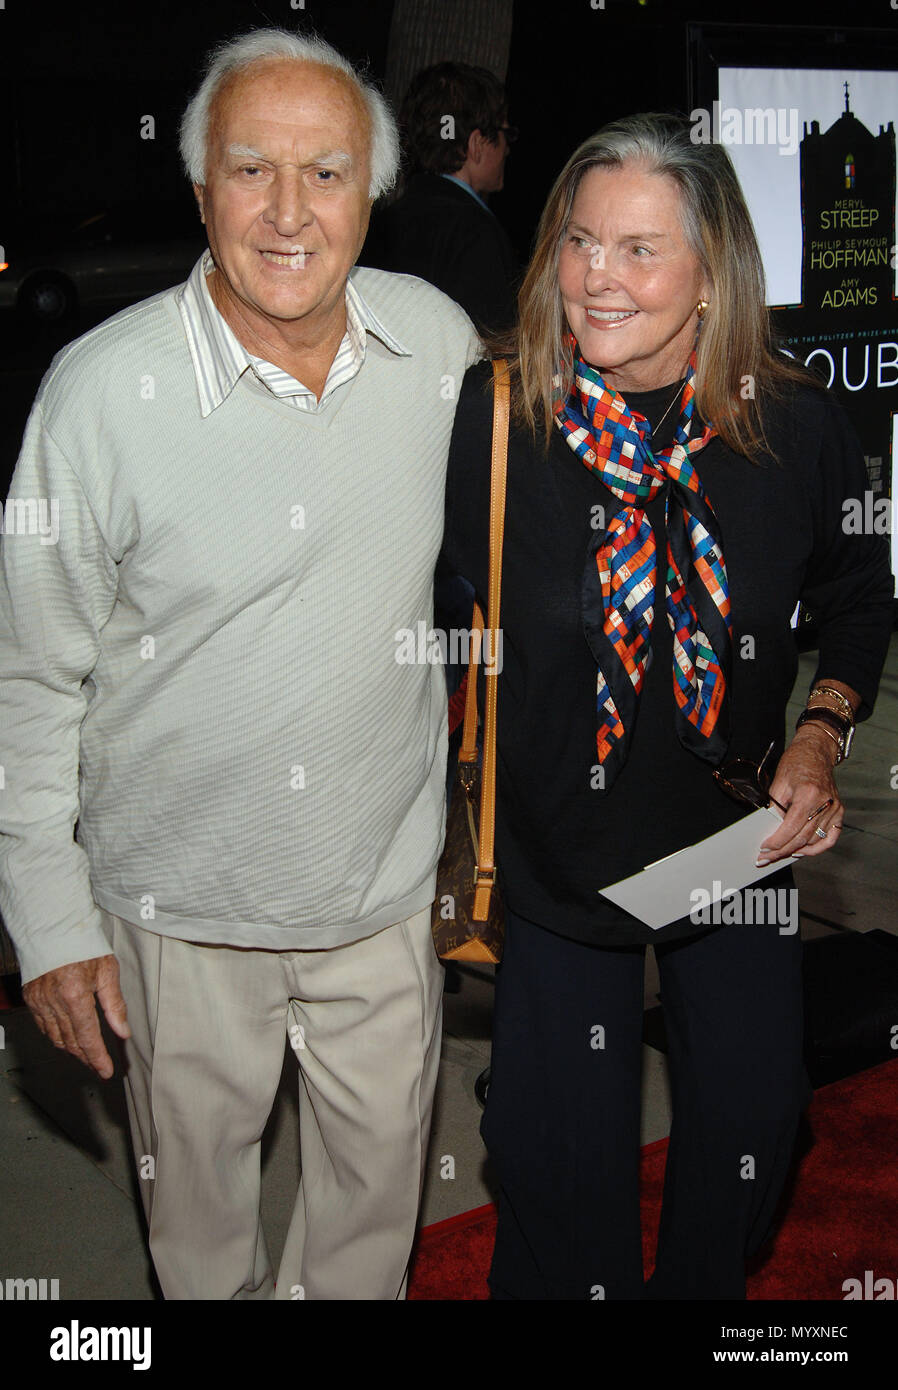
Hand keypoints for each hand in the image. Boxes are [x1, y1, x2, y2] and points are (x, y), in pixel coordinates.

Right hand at [22, 955, 130, 1079]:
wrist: (53, 928)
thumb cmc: (83, 944)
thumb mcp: (107, 971)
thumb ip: (114, 1004)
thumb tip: (123, 1031)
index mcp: (75, 995)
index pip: (87, 1036)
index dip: (97, 1058)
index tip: (106, 1071)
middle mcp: (53, 1002)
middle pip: (71, 1041)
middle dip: (86, 1058)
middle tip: (99, 1068)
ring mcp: (39, 1002)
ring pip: (56, 1037)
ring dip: (72, 1050)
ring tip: (87, 1057)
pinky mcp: (30, 999)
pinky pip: (44, 1027)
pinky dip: (57, 1037)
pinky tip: (68, 1039)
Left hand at [757, 724, 843, 864]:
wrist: (816, 752)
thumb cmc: (796, 764)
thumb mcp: (779, 783)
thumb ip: (775, 807)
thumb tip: (770, 829)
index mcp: (809, 794)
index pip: (792, 826)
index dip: (777, 841)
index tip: (765, 849)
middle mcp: (825, 803)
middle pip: (803, 837)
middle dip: (782, 850)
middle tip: (766, 858)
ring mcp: (835, 809)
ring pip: (815, 840)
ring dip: (797, 851)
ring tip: (780, 855)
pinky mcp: (839, 812)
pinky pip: (830, 838)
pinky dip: (817, 848)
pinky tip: (803, 851)